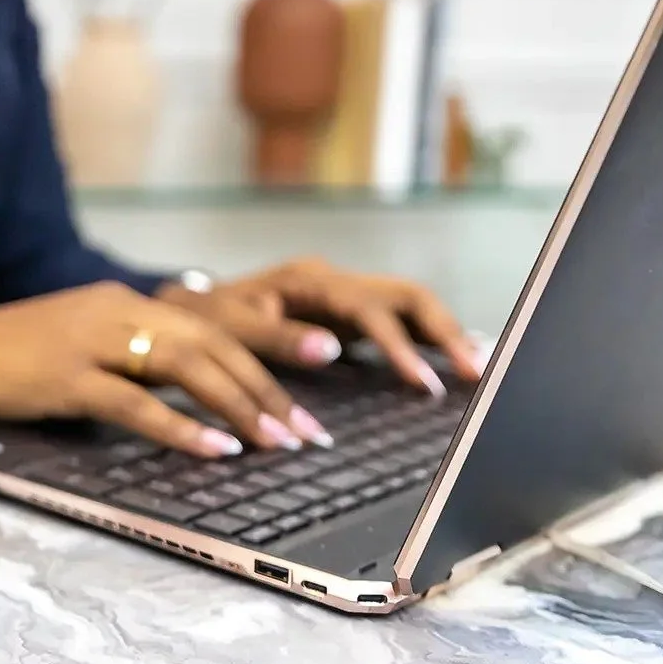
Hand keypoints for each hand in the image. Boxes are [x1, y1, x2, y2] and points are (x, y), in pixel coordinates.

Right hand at [0, 282, 332, 457]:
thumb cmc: (8, 358)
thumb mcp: (79, 346)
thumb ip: (131, 359)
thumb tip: (191, 392)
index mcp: (122, 302)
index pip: (211, 327)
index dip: (265, 361)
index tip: (306, 398)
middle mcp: (114, 311)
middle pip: (211, 344)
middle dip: (268, 388)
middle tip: (308, 432)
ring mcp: (89, 341)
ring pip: (183, 367)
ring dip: (239, 405)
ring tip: (278, 442)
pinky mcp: (63, 377)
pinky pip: (135, 403)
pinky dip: (180, 427)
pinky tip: (215, 450)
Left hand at [159, 257, 482, 395]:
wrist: (185, 310)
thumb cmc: (203, 320)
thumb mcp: (230, 329)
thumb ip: (278, 339)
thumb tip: (332, 350)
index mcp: (310, 281)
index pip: (371, 307)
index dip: (400, 344)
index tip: (421, 382)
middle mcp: (333, 282)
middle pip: (406, 296)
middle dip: (444, 330)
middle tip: (475, 373)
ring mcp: (342, 298)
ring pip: (408, 306)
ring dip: (443, 334)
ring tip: (477, 371)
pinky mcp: (344, 319)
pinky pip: (396, 324)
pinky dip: (424, 342)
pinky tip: (451, 364)